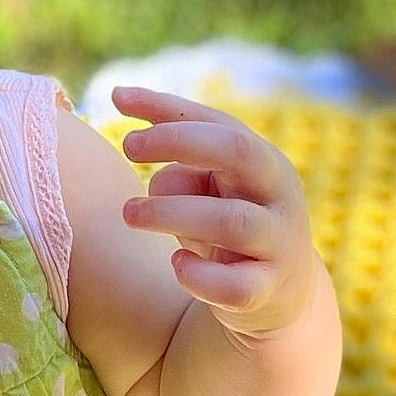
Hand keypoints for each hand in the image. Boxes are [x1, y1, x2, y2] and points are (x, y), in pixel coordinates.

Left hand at [112, 85, 315, 338]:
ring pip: (229, 221)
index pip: (216, 122)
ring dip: (170, 212)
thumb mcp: (206, 190)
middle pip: (236, 150)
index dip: (167, 107)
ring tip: (129, 212)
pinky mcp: (266, 293)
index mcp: (262, 159)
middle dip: (176, 141)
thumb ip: (180, 172)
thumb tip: (156, 176)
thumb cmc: (225, 223)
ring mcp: (278, 244)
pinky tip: (177, 263)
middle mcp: (278, 195)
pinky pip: (234, 286)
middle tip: (126, 147)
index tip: (117, 99)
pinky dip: (198, 276)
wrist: (277, 296)